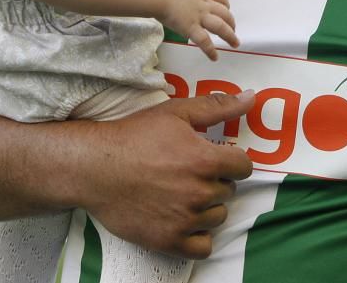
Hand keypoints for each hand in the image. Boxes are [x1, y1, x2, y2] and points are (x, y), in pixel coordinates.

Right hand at [82, 91, 254, 257]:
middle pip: (228, 190)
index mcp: (206, 161)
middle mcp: (200, 193)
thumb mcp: (176, 112)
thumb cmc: (134, 136)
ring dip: (206, 207)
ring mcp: (185, 219)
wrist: (95, 168)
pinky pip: (203, 246)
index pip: (243, 167)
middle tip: (187, 172)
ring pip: (217, 216)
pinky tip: (184, 220)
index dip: (230, 160)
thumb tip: (251, 98)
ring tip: (181, 193)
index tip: (214, 158)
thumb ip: (217, 107)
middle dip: (214, 181)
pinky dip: (197, 235)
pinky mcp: (169, 240)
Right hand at [158, 0, 237, 59]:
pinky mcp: (191, 27)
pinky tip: (215, 57)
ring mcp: (199, 16)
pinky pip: (204, 41)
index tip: (227, 10)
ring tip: (235, 43)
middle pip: (225, 13)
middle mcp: (205, 3)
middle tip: (233, 29)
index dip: (226, 5)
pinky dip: (211, 50)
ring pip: (221, 27)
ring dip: (230, 36)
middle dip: (231, 22)